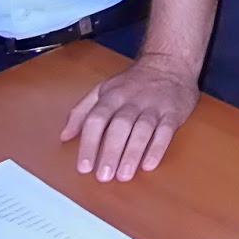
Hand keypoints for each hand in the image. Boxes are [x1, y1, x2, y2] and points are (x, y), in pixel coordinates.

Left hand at [60, 53, 198, 181]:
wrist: (170, 62)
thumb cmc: (133, 82)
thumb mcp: (103, 89)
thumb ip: (81, 111)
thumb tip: (64, 135)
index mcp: (112, 96)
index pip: (97, 119)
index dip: (89, 144)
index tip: (84, 167)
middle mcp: (133, 100)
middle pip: (120, 126)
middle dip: (111, 152)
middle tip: (104, 176)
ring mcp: (154, 106)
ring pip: (143, 129)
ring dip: (133, 153)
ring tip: (124, 175)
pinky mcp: (173, 112)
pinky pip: (166, 130)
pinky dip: (158, 148)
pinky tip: (149, 164)